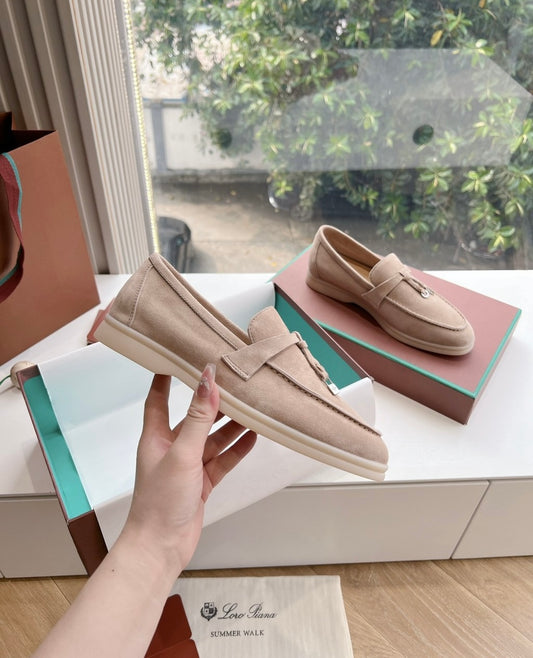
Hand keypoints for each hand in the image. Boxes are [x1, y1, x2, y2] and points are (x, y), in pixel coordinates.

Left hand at [123, 365, 255, 574]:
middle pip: (194, 418)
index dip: (165, 378)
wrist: (161, 548)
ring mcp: (188, 466)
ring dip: (230, 426)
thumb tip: (208, 379)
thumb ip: (198, 417)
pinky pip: (222, 460)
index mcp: (156, 437)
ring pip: (212, 439)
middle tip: (234, 382)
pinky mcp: (202, 483)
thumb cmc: (161, 499)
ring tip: (252, 408)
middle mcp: (172, 448)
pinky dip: (236, 450)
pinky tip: (253, 437)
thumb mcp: (182, 453)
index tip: (176, 357)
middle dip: (212, 402)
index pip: (158, 399)